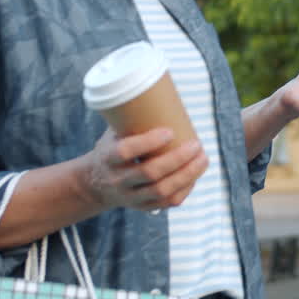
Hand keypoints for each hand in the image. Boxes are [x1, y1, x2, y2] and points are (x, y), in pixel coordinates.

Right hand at [79, 128, 207, 211]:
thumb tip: (163, 91)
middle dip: (177, 159)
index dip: (149, 142)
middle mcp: (117, 180)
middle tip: (196, 144)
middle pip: (149, 173)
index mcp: (107, 158)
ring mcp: (130, 197)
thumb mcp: (113, 133)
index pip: (125, 152)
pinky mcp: (142, 207)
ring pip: (161, 191)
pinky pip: (167, 203)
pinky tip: (195, 175)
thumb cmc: (111, 148)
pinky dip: (185, 189)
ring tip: (203, 159)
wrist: (95, 184)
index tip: (170, 131)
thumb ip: (133, 119)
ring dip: (187, 175)